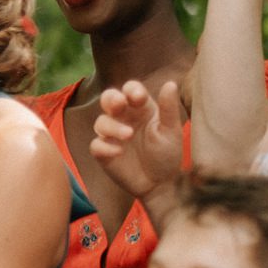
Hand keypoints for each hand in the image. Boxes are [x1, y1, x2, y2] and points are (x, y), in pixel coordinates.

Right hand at [91, 79, 185, 201]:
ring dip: (112, 126)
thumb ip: (169, 108)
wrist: (161, 184)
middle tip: (119, 105)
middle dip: (111, 99)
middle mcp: (123, 118)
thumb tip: (170, 83)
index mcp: (141, 109)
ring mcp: (111, 135)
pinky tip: (118, 152)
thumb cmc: (167, 154)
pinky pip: (96, 145)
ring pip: (101, 122)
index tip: (138, 97)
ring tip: (128, 135)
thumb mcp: (171, 131)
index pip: (130, 90)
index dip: (131, 90)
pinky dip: (105, 147)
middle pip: (108, 99)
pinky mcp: (103, 152)